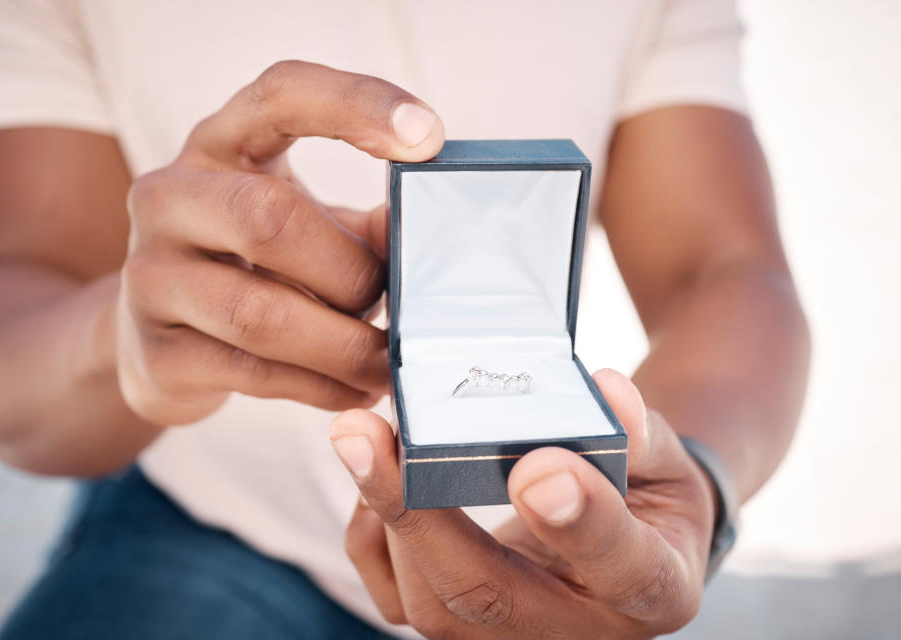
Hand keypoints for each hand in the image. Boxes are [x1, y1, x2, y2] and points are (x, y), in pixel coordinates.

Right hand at [117, 60, 444, 424]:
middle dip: (350, 271)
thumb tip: (436, 239)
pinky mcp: (155, 352)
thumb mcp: (301, 226)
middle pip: (269, 218)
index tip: (429, 136)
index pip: (282, 94)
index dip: (355, 105)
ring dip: (342, 344)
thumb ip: (364, 226)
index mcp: (218, 146)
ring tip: (385, 363)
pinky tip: (354, 391)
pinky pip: (252, 372)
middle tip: (388, 302)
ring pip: (259, 312)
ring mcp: (150, 276)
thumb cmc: (249, 267)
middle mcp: (169, 197)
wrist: (151, 339)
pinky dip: (321, 386)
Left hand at [329, 369, 716, 638]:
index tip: (536, 467)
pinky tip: (378, 480)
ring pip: (431, 605)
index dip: (581, 523)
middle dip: (421, 515)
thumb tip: (604, 389)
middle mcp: (579, 630)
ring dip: (387, 517)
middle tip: (367, 436)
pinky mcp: (464, 627)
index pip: (626, 569)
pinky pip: (396, 600)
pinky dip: (371, 538)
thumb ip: (639, 432)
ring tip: (365, 435)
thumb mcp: (667, 459)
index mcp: (655, 589)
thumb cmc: (647, 494)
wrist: (628, 536)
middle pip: (491, 595)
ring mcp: (513, 635)